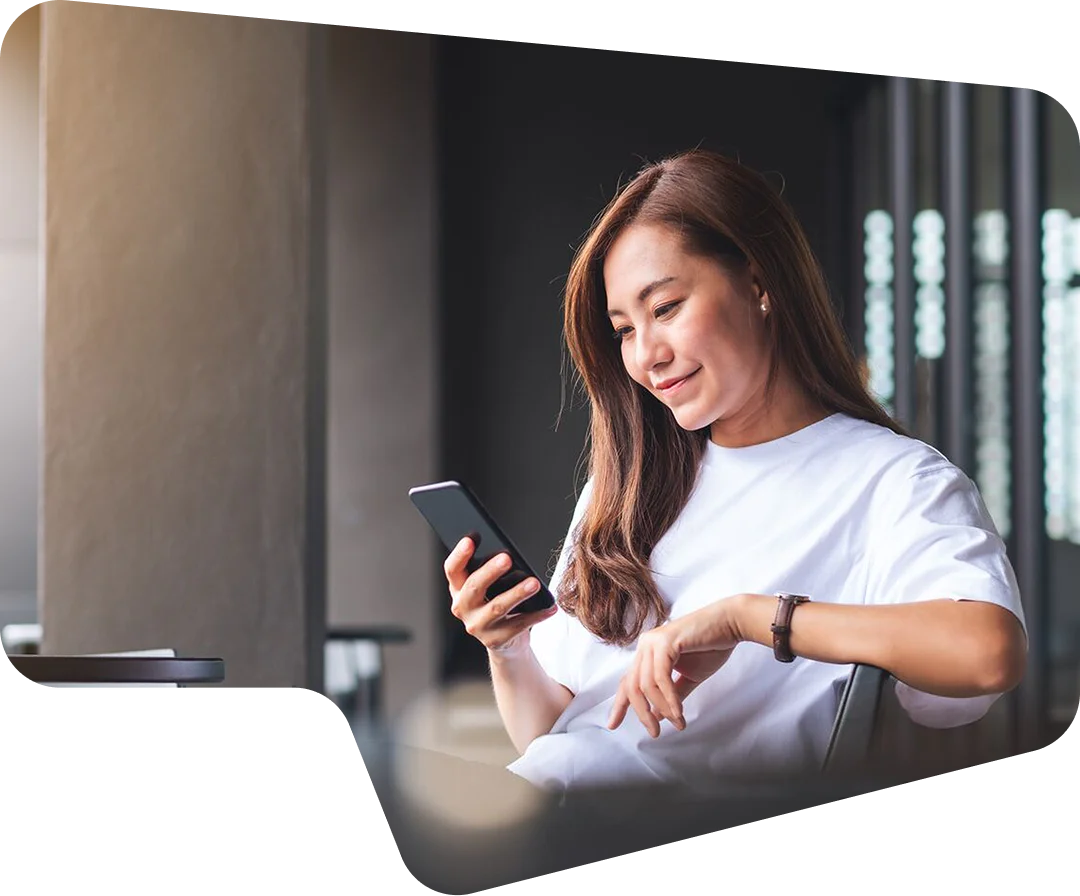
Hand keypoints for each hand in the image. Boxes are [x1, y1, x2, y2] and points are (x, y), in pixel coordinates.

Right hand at [445, 537, 557, 655]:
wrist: (505, 641)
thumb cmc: (497, 603)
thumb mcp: (489, 587)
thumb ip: (490, 572)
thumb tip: (508, 554)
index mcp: (459, 589)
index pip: (453, 569)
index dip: (459, 554)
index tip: (471, 539)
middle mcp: (463, 608)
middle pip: (473, 587)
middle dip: (490, 571)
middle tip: (507, 558)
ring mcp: (478, 626)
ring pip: (497, 607)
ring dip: (517, 593)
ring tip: (534, 583)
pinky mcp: (495, 639)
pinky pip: (518, 625)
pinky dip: (536, 615)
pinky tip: (549, 607)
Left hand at [607, 594, 745, 737]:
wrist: (730, 624)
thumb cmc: (711, 647)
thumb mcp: (688, 677)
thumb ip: (672, 695)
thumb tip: (658, 717)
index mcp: (647, 652)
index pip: (627, 681)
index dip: (620, 705)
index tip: (612, 725)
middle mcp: (645, 645)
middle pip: (632, 686)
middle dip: (642, 713)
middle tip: (654, 733)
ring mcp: (653, 641)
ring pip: (646, 684)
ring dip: (662, 708)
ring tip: (678, 723)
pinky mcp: (665, 641)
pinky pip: (661, 677)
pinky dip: (669, 698)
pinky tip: (679, 712)